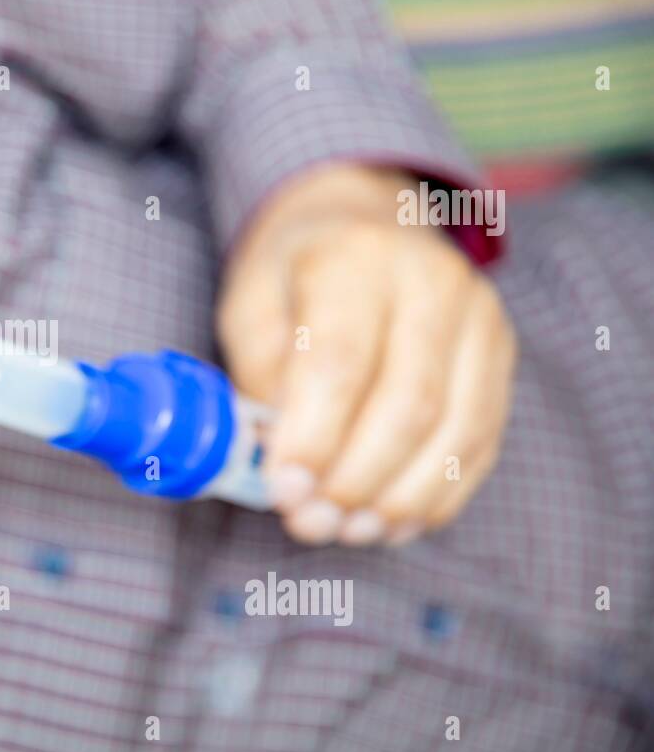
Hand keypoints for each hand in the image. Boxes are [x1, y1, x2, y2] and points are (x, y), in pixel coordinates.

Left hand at [217, 163, 516, 545]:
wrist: (363, 220)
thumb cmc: (292, 275)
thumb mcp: (250, 308)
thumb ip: (261, 379)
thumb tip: (281, 464)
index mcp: (353, 257)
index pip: (341, 361)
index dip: (313, 438)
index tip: (284, 492)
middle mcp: (431, 280)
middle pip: (408, 404)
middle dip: (355, 480)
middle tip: (311, 522)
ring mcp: (479, 316)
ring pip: (456, 430)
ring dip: (399, 498)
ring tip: (349, 530)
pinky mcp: (500, 355)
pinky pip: (481, 440)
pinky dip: (438, 494)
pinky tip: (392, 520)